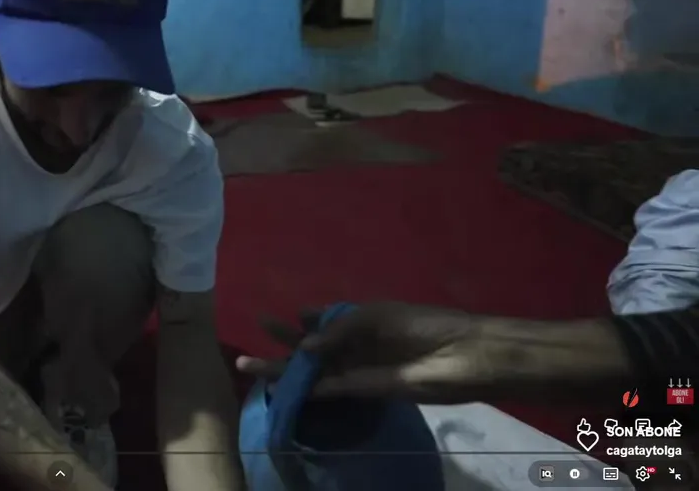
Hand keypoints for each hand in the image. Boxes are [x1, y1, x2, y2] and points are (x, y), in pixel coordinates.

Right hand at [236, 303, 492, 403]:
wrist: (455, 355)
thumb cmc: (419, 325)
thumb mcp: (373, 317)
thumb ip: (336, 330)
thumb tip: (303, 347)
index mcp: (359, 319)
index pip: (323, 318)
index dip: (303, 318)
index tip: (282, 315)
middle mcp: (353, 343)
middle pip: (311, 343)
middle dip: (283, 338)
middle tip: (258, 328)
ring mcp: (355, 366)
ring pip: (312, 367)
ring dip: (283, 366)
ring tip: (248, 363)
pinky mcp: (360, 389)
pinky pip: (326, 387)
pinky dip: (304, 388)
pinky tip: (280, 386)